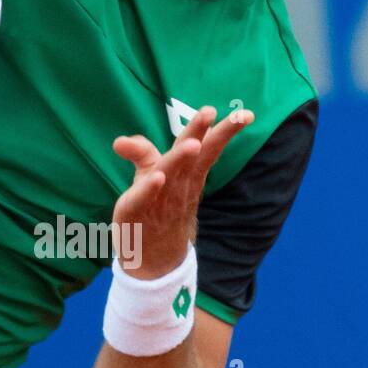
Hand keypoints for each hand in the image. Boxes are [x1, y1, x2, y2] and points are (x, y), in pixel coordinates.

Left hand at [111, 105, 254, 279]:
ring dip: (181, 158)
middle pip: (192, 156)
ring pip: (171, 174)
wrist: (153, 255)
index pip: (208, 148)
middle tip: (211, 112)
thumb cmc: (157, 207)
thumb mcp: (151, 174)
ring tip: (193, 144)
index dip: (225, 131)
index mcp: (188, 173)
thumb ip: (142, 152)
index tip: (246, 115)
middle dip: (200, 133)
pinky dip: (151, 187)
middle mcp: (178, 183)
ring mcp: (159, 198)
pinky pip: (144, 197)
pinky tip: (158, 177)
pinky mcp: (136, 210)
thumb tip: (121, 140)